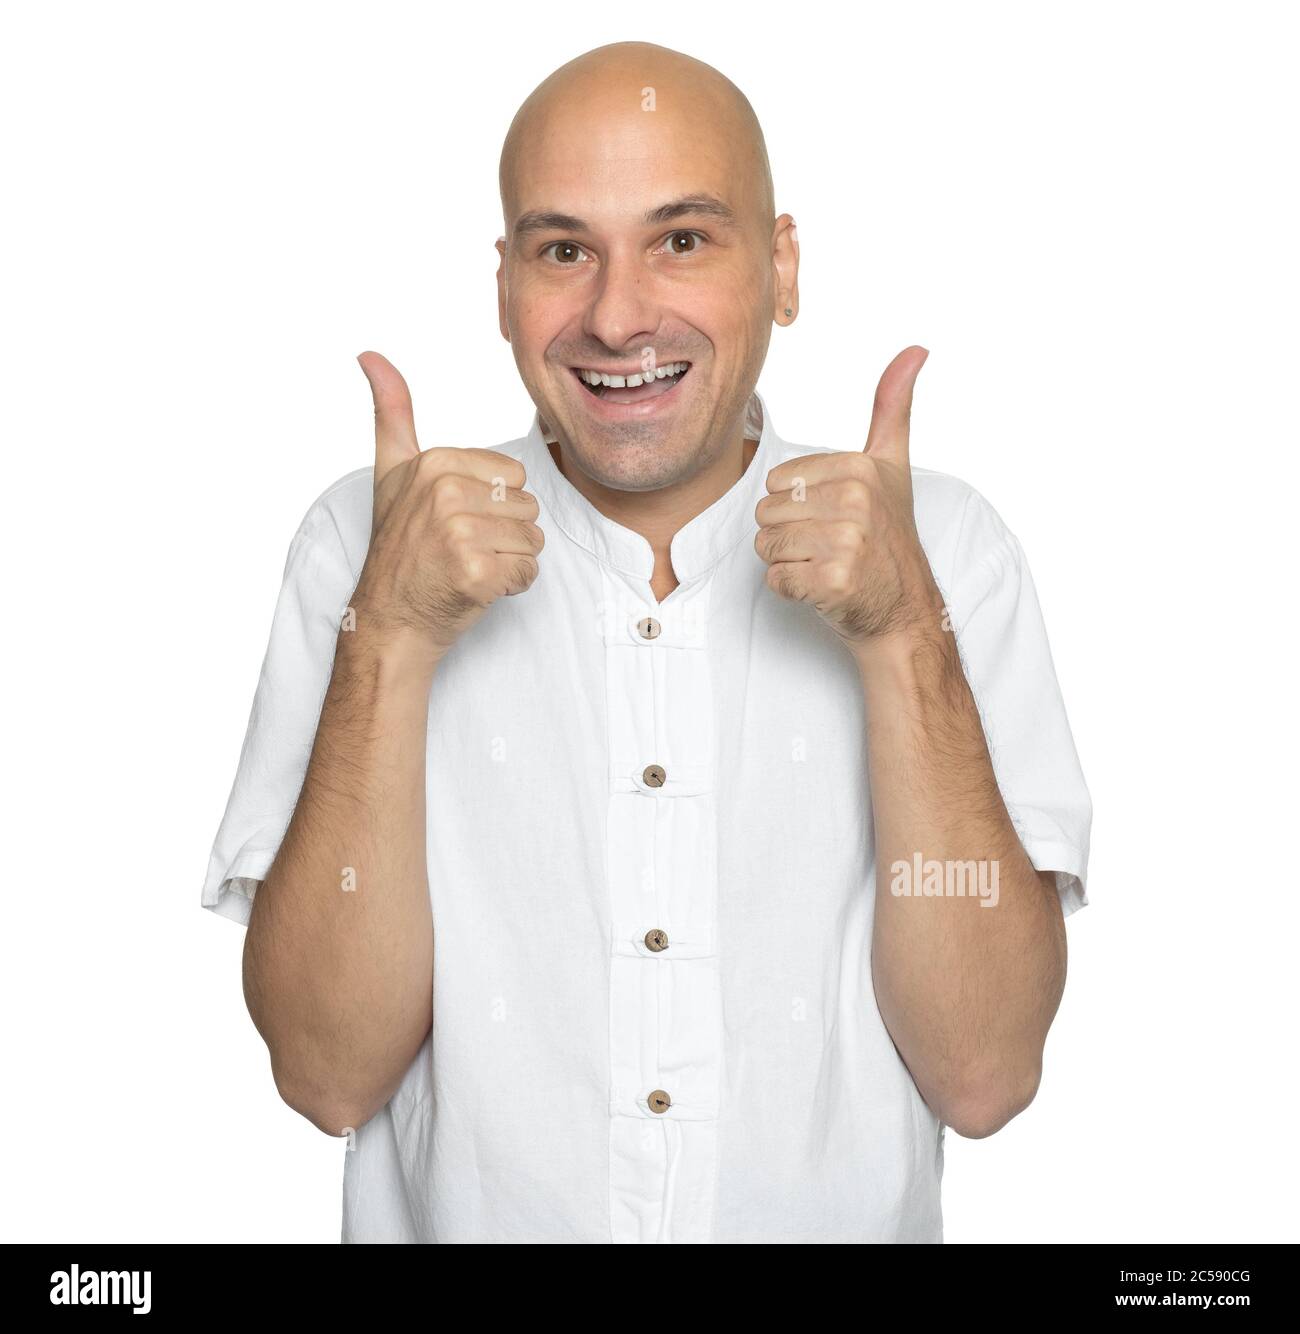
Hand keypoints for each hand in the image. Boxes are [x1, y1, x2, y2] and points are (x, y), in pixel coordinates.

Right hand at [351, 351, 543, 660]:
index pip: (513, 476)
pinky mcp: (474, 573)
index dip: (494, 506)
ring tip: (470, 568)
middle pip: (528, 507)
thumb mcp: (391, 473)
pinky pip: (528, 572)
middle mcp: (445, 492)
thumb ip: (391, 413)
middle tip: (463, 550)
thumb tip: (370, 354)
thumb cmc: (398, 548)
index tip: (455, 522)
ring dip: (510, 561)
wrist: (388, 620)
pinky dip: (511, 587)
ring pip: (533, 540)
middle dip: (506, 534)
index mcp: (435, 462)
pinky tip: (477, 590)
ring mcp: (458, 534)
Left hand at [754, 345, 941, 653]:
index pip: (776, 481)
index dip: (795, 505)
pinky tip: (822, 588)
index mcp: (858, 468)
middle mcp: (854, 502)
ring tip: (824, 565)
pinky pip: (775, 579)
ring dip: (787, 563)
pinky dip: (791, 591)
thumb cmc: (889, 538)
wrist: (904, 608)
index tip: (832, 517)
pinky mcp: (833, 581)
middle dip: (787, 535)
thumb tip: (914, 350)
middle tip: (827, 546)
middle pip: (766, 513)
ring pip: (766, 546)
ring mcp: (845, 543)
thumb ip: (892, 408)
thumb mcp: (892, 466)